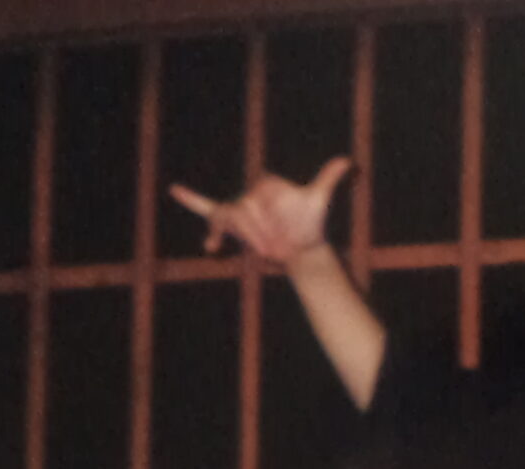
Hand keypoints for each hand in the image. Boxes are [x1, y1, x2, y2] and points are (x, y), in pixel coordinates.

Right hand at [169, 156, 351, 265]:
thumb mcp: (318, 200)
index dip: (264, 224)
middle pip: (239, 212)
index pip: (252, 201)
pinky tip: (175, 189)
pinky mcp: (230, 219)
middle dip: (257, 235)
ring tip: (263, 249)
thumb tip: (349, 163)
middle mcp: (249, 192)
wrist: (301, 245)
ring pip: (226, 220)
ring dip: (245, 238)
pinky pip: (207, 208)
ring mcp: (239, 206)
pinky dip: (192, 199)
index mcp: (265, 183)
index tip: (281, 238)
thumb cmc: (308, 222)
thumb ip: (329, 179)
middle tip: (276, 248)